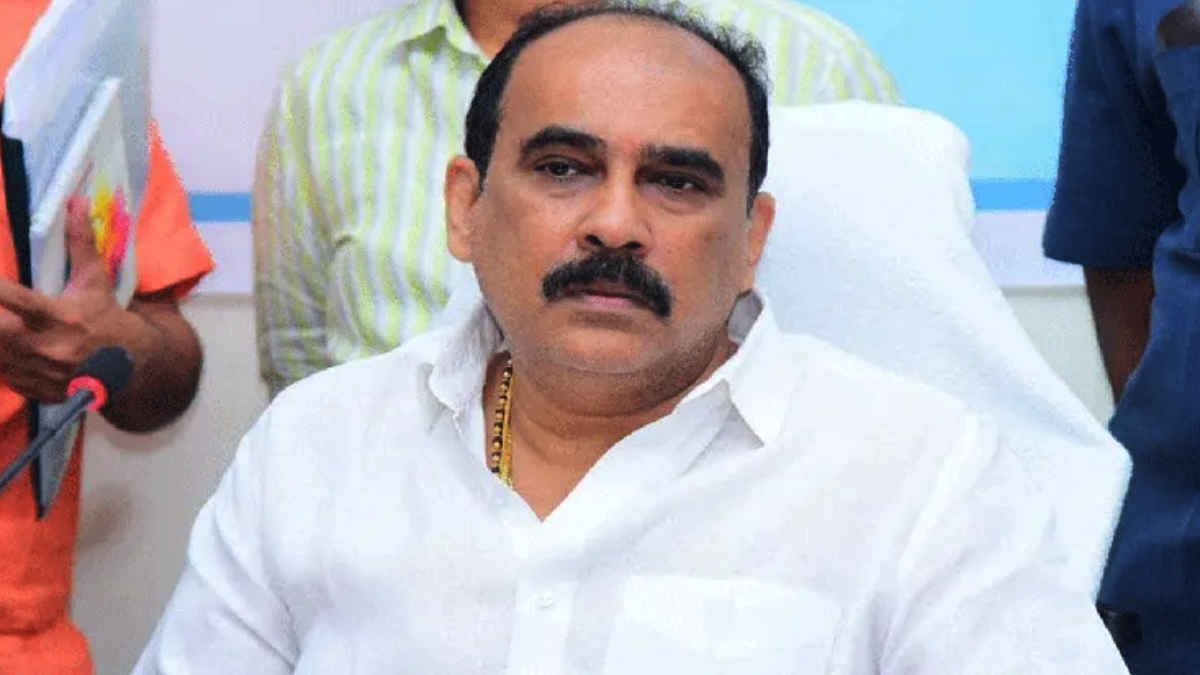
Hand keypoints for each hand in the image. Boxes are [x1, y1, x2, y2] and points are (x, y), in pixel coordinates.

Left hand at [0, 197, 123, 401]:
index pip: (17, 299)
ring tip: (1, 316)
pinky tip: (6, 344)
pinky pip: (1, 372)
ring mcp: (39, 371)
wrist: (129, 368)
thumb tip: (75, 203)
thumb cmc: (107, 318)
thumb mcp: (95, 281)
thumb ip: (80, 243)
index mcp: (63, 317)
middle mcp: (49, 346)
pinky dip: (0, 357)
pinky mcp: (33, 388)